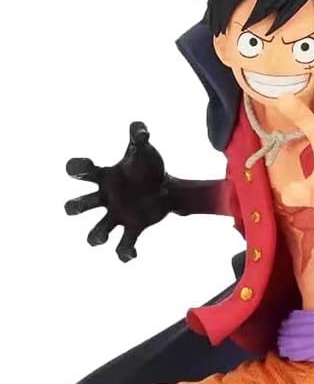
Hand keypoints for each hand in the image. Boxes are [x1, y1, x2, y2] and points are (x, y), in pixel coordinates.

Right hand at [65, 122, 170, 261]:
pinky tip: (131, 254)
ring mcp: (118, 215)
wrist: (168, 188)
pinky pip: (124, 245)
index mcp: (104, 177)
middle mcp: (105, 198)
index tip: (85, 167)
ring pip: (98, 231)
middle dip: (74, 207)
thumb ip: (139, 136)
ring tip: (102, 238)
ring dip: (96, 236)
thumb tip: (140, 129)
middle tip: (76, 208)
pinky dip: (124, 252)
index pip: (81, 172)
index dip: (77, 169)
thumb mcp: (144, 151)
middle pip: (80, 205)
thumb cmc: (149, 167)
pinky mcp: (133, 228)